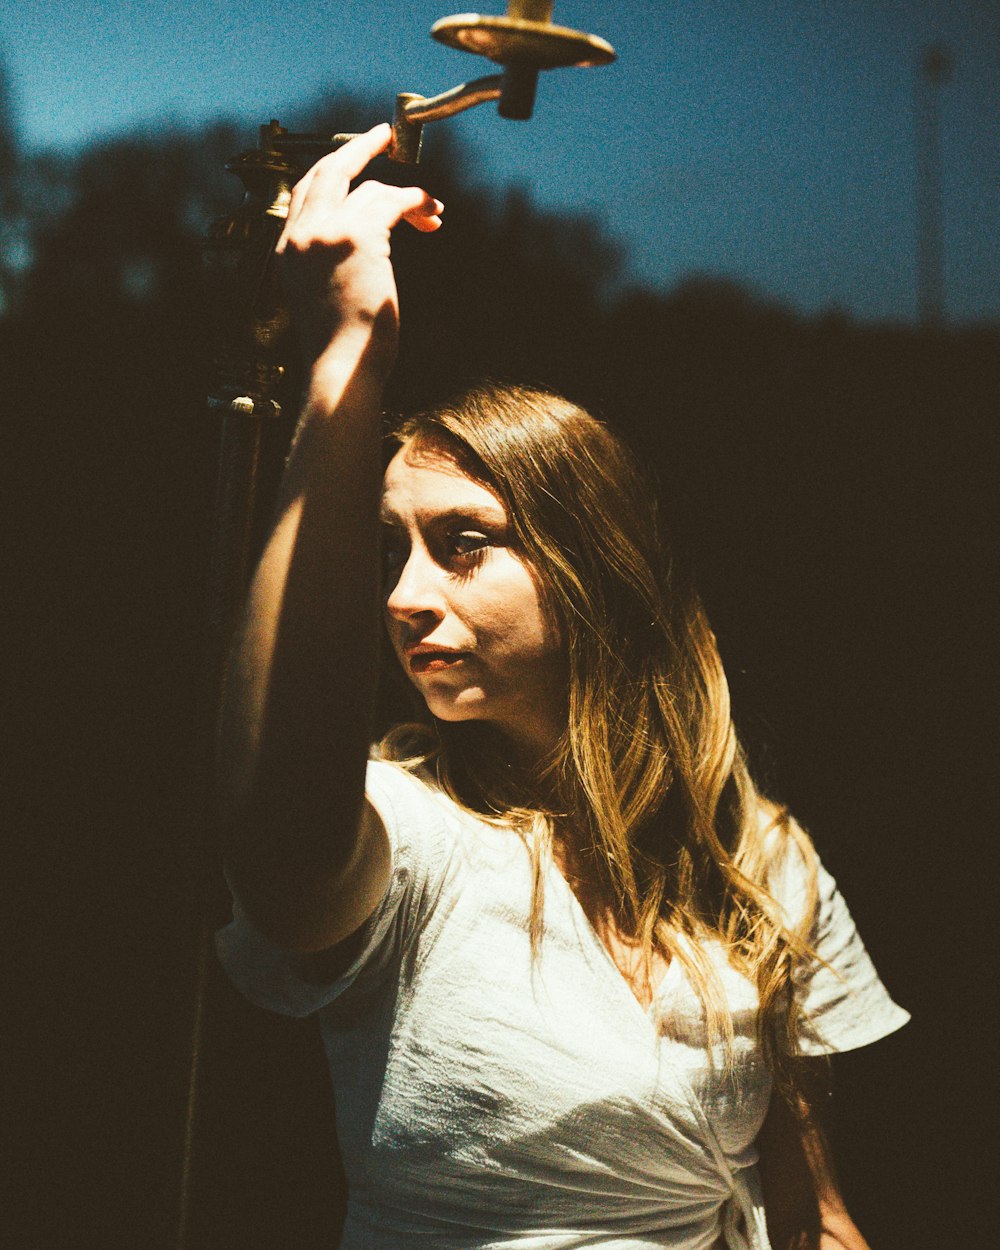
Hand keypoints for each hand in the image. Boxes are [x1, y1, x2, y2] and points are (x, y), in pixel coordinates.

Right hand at [275, 123, 442, 373]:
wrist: (341, 369)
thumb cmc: (341, 350)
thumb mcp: (323, 299)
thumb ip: (329, 267)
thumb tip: (363, 251)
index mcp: (287, 251)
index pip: (306, 193)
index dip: (334, 170)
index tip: (355, 160)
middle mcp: (300, 236)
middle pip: (327, 170)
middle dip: (359, 148)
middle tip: (385, 135)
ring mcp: (326, 233)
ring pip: (370, 188)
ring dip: (406, 197)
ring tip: (431, 212)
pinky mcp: (358, 236)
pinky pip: (393, 201)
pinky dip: (417, 203)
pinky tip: (432, 216)